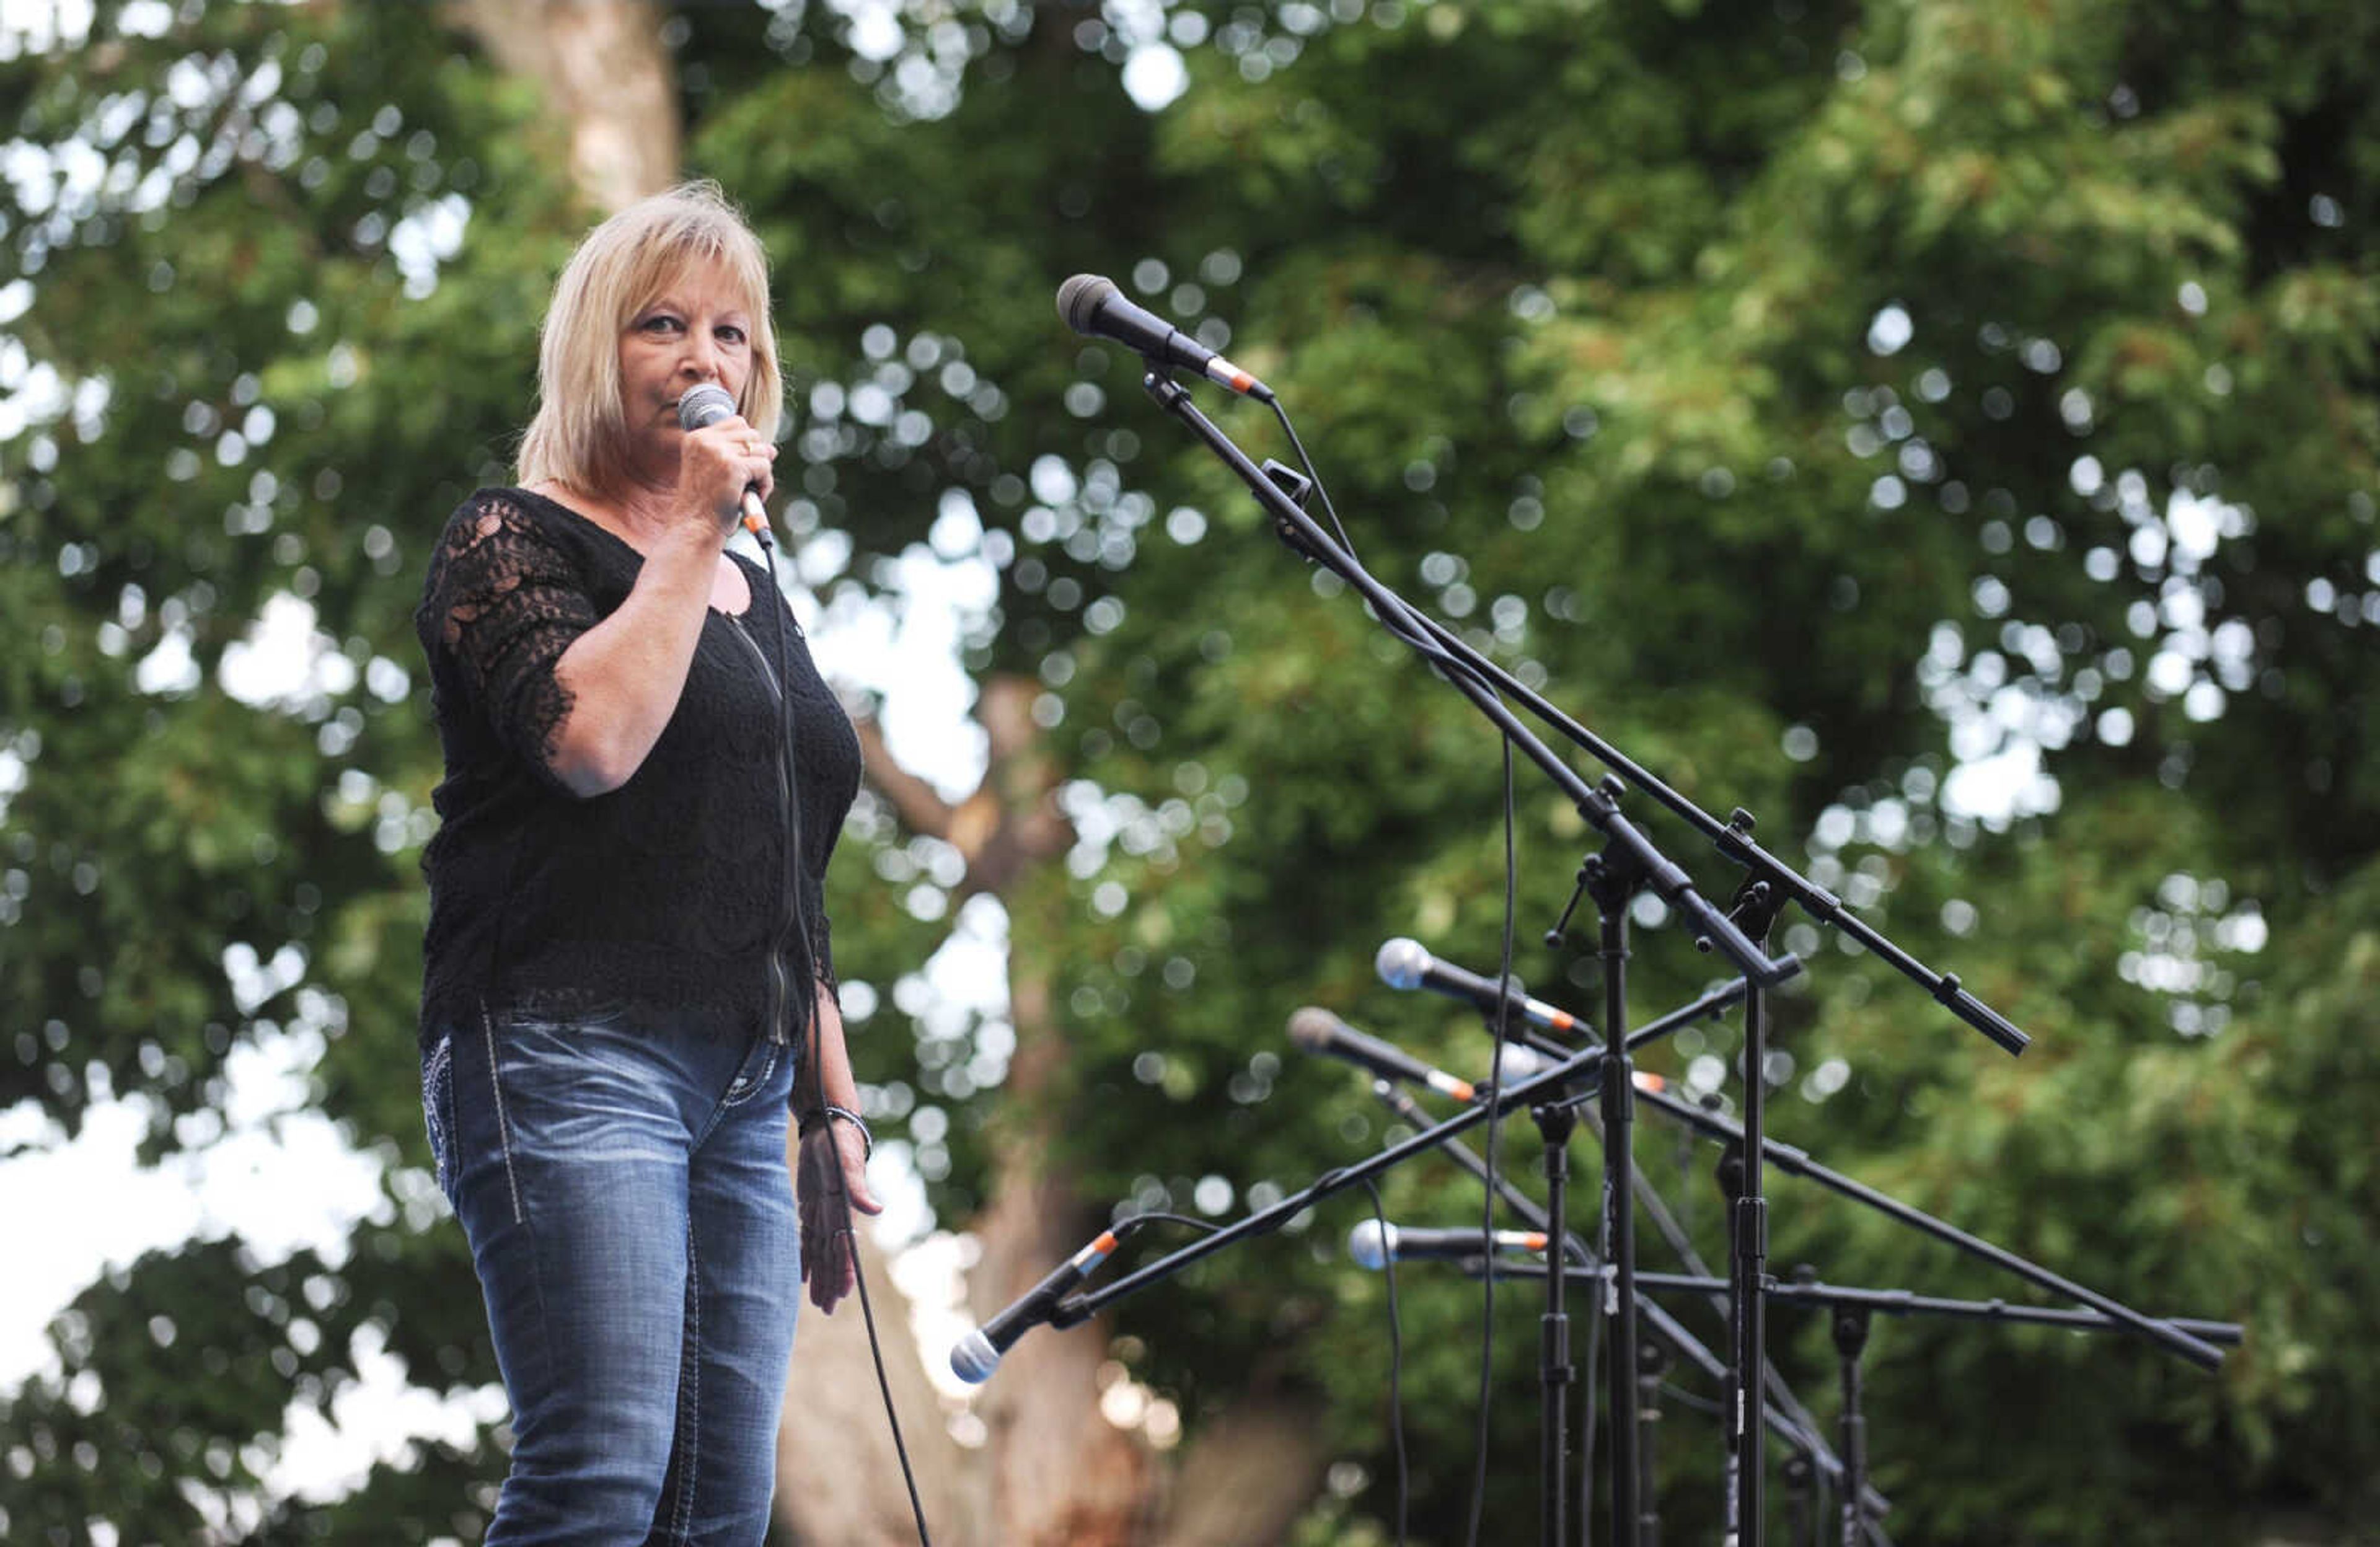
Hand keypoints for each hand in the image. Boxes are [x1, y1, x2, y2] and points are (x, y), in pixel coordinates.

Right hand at [679, 413, 776, 533]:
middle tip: (746, 482)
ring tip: (748, 491)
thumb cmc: (705, 506)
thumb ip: (734, 453)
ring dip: (762, 473)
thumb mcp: (713, 471)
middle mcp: (705, 441)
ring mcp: (719, 453)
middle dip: (756, 458)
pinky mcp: (733, 467)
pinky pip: (765, 467)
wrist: (695, 529)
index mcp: (696, 438)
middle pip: (752, 435)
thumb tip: (771, 449)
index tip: (740, 468)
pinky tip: (752, 497)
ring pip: (762, 450)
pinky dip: (765, 485)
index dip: (746, 445)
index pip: (736, 423)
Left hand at [796, 1117, 882, 1314]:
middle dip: (831, 1283)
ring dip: (819, 1277)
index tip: (843, 1294)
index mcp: (845, 1210)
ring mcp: (822, 1213)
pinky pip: (807, 1239)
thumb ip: (858, 1188)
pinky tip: (803, 1277)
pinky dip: (805, 1258)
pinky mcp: (810, 1207)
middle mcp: (835, 1216)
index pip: (845, 1247)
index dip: (843, 1271)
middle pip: (832, 1256)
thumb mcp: (847, 1163)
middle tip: (827, 1309)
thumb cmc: (840, 1144)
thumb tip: (877, 1210)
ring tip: (818, 1303)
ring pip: (819, 1253)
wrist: (830, 1127)